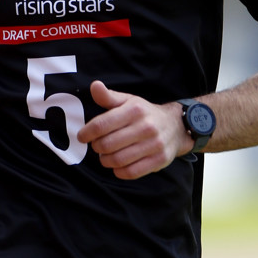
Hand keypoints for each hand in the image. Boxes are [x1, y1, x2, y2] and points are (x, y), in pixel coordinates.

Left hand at [77, 80, 191, 179]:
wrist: (175, 126)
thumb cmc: (144, 113)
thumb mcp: (128, 101)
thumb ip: (108, 96)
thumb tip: (94, 86)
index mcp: (134, 110)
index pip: (102, 124)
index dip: (87, 132)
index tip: (82, 136)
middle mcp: (145, 126)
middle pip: (107, 144)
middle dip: (96, 147)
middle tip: (96, 145)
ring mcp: (154, 144)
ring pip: (117, 160)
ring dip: (105, 160)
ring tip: (105, 155)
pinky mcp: (159, 160)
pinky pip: (131, 172)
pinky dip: (118, 171)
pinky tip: (117, 165)